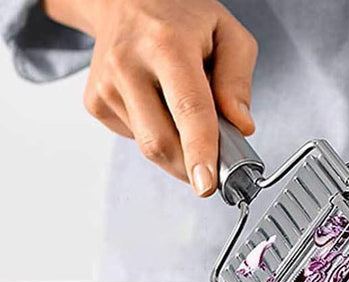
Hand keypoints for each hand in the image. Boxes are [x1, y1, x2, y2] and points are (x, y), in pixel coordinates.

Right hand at [42, 0, 257, 196]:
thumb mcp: (226, 33)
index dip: (199, 151)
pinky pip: (135, 139)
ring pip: (149, 146)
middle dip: (190, 166)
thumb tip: (240, 126)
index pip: (188, 108)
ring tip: (182, 114)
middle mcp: (129, 64)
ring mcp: (106, 85)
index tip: (206, 184)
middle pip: (161, 141)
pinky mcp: (96, 103)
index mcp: (167, 44)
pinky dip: (156, 135)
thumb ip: (238, 80)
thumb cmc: (180, 18)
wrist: (122, 0)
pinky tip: (158, 107)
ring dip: (176, 148)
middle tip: (211, 167)